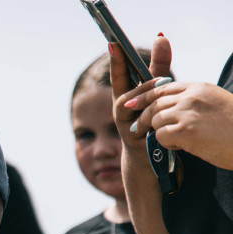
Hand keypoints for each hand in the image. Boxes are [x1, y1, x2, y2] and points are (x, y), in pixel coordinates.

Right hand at [111, 34, 172, 152]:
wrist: (149, 154)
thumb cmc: (153, 118)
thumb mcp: (157, 89)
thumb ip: (159, 65)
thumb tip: (160, 36)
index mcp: (127, 93)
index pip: (120, 72)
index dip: (116, 57)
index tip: (113, 42)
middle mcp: (121, 105)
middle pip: (118, 82)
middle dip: (116, 64)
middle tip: (116, 47)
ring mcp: (123, 120)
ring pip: (128, 101)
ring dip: (144, 89)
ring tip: (163, 80)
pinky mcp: (132, 134)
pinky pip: (138, 119)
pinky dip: (150, 110)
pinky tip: (162, 105)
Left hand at [124, 80, 232, 170]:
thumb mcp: (216, 105)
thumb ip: (194, 103)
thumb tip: (172, 109)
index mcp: (200, 88)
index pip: (163, 87)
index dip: (144, 96)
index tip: (132, 104)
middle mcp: (192, 96)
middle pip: (154, 103)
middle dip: (143, 117)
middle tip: (135, 129)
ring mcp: (188, 112)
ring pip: (155, 119)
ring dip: (159, 132)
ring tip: (175, 140)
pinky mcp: (185, 130)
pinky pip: (161, 135)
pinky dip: (167, 143)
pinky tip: (182, 146)